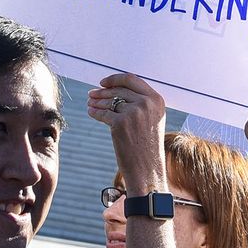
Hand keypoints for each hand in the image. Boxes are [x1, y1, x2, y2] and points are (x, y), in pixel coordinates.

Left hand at [89, 73, 168, 194]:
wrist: (147, 169)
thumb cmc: (147, 146)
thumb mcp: (151, 119)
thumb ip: (140, 103)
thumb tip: (115, 90)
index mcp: (157, 100)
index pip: (132, 79)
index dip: (115, 79)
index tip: (103, 82)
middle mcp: (147, 103)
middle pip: (118, 90)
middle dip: (102, 92)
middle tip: (91, 94)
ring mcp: (134, 112)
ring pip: (110, 101)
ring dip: (97, 101)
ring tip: (90, 103)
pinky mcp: (121, 123)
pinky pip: (103, 113)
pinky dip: (95, 112)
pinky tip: (91, 112)